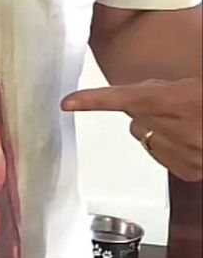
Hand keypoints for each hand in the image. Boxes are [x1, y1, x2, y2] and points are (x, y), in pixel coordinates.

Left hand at [62, 78, 202, 182]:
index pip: (125, 98)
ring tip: (189, 122)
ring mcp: (185, 154)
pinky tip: (192, 141)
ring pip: (148, 139)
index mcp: (178, 100)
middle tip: (171, 104)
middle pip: (136, 121)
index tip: (67, 102)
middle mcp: (177, 129)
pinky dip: (171, 149)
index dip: (93, 101)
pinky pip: (164, 158)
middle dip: (145, 112)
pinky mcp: (190, 173)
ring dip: (159, 130)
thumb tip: (141, 98)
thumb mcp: (193, 84)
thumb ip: (164, 91)